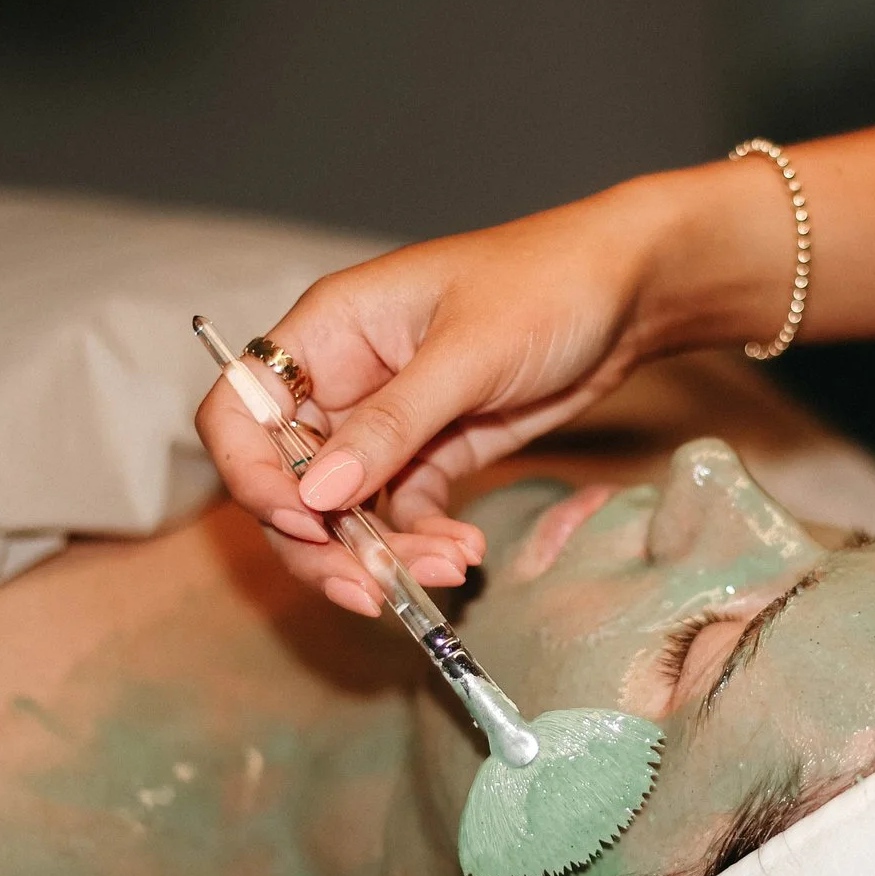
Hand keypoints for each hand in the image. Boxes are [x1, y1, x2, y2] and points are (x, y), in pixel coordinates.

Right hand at [198, 174, 735, 612]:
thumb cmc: (547, 285)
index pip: (241, 409)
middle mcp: (343, 379)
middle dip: (321, 542)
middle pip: (287, 479)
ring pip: (346, 511)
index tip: (302, 521)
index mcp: (329, 329)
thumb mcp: (469, 354)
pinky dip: (423, 543)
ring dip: (383, 554)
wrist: (633, 291)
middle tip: (370, 590)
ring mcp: (386, 422)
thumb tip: (316, 495)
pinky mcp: (433, 453)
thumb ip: (392, 425)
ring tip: (451, 567)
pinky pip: (402, 515)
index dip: (251, 473)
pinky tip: (466, 554)